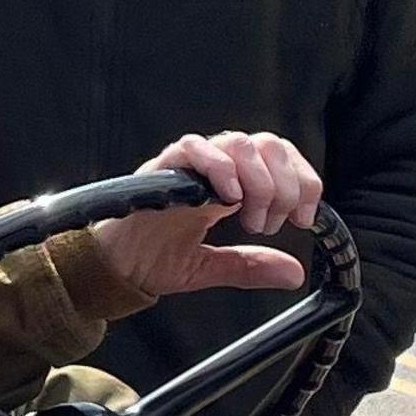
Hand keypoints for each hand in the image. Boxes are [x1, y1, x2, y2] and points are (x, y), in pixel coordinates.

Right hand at [89, 133, 318, 299]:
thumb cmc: (151, 259)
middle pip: (268, 145)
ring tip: (246, 216)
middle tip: (267, 223)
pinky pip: (194, 148)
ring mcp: (188, 165)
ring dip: (255, 180)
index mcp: (230, 182)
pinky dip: (218, 167)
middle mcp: (213, 166)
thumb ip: (250, 266)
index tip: (304, 218)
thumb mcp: (210, 268)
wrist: (110, 267)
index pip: (280, 157)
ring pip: (238, 142)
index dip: (302, 181)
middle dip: (282, 185)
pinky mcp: (161, 169)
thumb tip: (295, 273)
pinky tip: (227, 198)